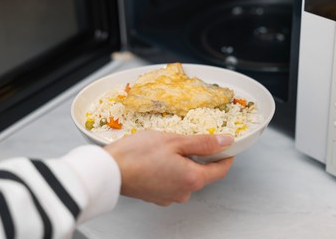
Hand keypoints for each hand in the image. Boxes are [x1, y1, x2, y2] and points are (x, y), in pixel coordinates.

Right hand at [104, 130, 233, 205]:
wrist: (109, 170)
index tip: (226, 145)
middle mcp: (183, 192)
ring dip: (183, 163)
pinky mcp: (157, 196)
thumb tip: (225, 141)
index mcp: (192, 178)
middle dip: (200, 157)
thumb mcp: (174, 141)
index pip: (221, 170)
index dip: (226, 155)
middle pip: (202, 173)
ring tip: (168, 148)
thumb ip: (203, 143)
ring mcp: (169, 196)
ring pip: (186, 177)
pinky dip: (171, 171)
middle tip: (187, 139)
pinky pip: (172, 182)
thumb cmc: (137, 155)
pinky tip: (158, 159)